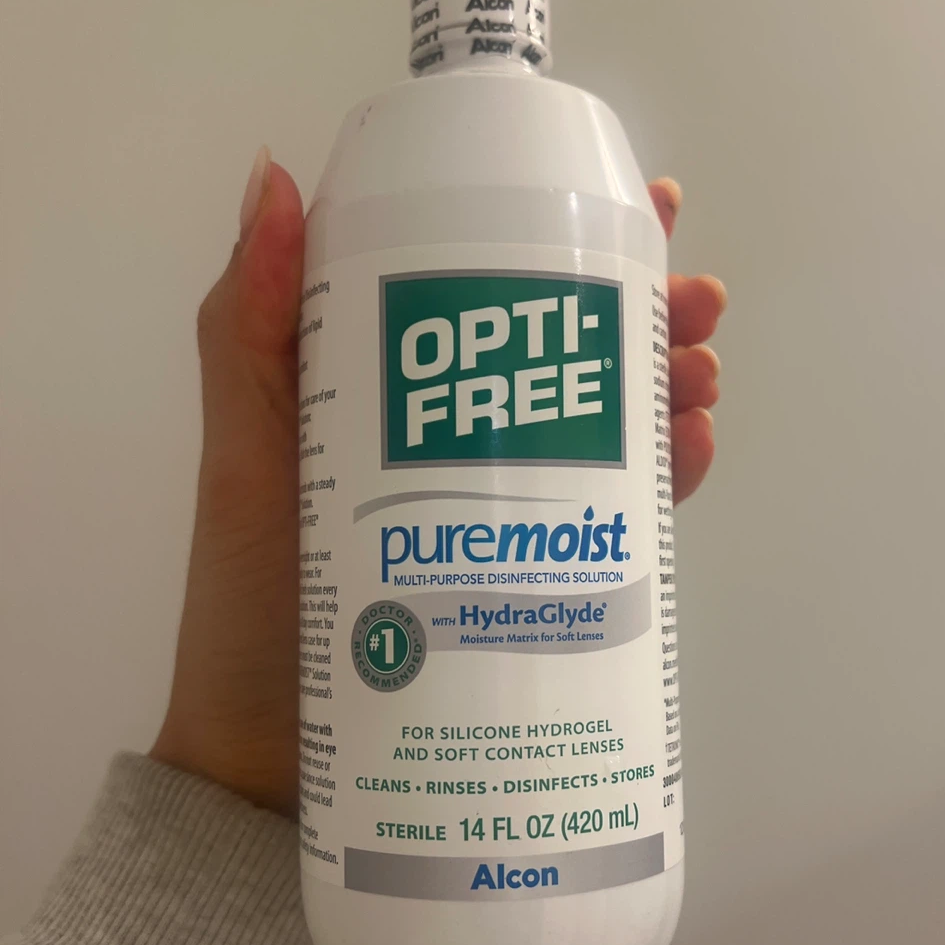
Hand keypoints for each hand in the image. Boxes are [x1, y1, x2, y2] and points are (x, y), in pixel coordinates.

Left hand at [151, 154, 727, 815]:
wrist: (273, 771)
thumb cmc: (252, 609)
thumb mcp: (243, 454)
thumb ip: (248, 327)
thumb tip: (273, 173)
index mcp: (390, 391)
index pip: (490, 288)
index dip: (567, 239)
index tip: (641, 212)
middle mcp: (458, 441)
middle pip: (568, 353)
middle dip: (646, 315)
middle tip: (695, 308)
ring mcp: (501, 512)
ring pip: (605, 427)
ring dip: (668, 389)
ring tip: (700, 380)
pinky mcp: (533, 582)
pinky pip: (615, 520)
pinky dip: (664, 481)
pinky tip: (693, 453)